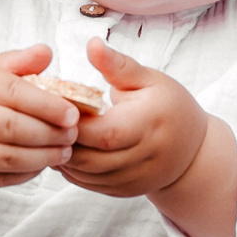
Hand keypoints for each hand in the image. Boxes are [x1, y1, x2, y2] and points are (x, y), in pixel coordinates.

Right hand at [0, 46, 81, 190]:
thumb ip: (13, 61)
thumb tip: (46, 52)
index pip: (13, 93)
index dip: (47, 105)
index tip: (73, 114)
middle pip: (11, 129)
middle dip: (49, 134)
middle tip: (73, 135)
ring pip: (4, 158)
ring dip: (41, 158)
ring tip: (63, 152)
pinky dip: (22, 175)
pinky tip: (39, 166)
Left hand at [57, 43, 207, 198]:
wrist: (193, 151)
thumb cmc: (170, 107)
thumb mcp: (149, 79)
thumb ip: (118, 65)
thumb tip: (92, 44)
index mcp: (147, 126)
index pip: (102, 133)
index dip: (74, 123)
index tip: (55, 103)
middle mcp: (141, 158)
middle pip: (88, 158)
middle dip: (61, 140)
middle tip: (42, 120)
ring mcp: (132, 180)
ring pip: (84, 175)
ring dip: (62, 156)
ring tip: (49, 134)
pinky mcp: (123, 191)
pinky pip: (88, 184)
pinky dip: (71, 169)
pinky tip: (64, 149)